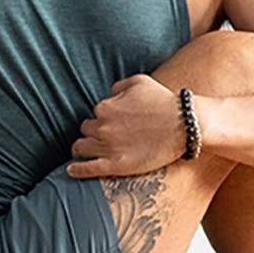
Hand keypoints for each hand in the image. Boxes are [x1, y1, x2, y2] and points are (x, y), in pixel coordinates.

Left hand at [67, 73, 186, 177]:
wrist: (182, 124)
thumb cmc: (163, 101)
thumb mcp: (139, 81)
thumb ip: (118, 87)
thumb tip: (109, 95)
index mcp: (105, 107)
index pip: (94, 114)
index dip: (102, 119)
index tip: (113, 123)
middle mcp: (102, 127)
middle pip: (85, 130)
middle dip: (92, 133)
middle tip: (104, 137)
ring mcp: (107, 148)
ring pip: (81, 148)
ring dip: (81, 149)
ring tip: (84, 152)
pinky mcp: (115, 165)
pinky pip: (87, 168)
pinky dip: (76, 170)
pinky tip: (71, 170)